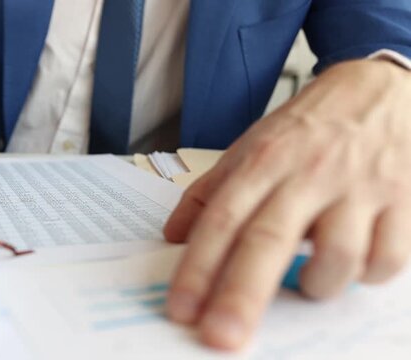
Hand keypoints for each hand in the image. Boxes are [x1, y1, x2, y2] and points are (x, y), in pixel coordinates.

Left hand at [164, 59, 410, 349]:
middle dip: (242, 295)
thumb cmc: (307, 127)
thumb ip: (210, 192)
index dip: (198, 267)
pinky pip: (388, 258)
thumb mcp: (250, 147)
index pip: (222, 220)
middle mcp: (307, 174)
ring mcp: (358, 188)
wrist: (380, 89)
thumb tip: (173, 236)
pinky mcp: (402, 200)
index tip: (180, 308)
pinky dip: (369, 274)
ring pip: (337, 257)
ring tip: (309, 283)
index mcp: (263, 161)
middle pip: (268, 240)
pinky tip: (355, 264)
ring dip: (319, 285)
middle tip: (221, 336)